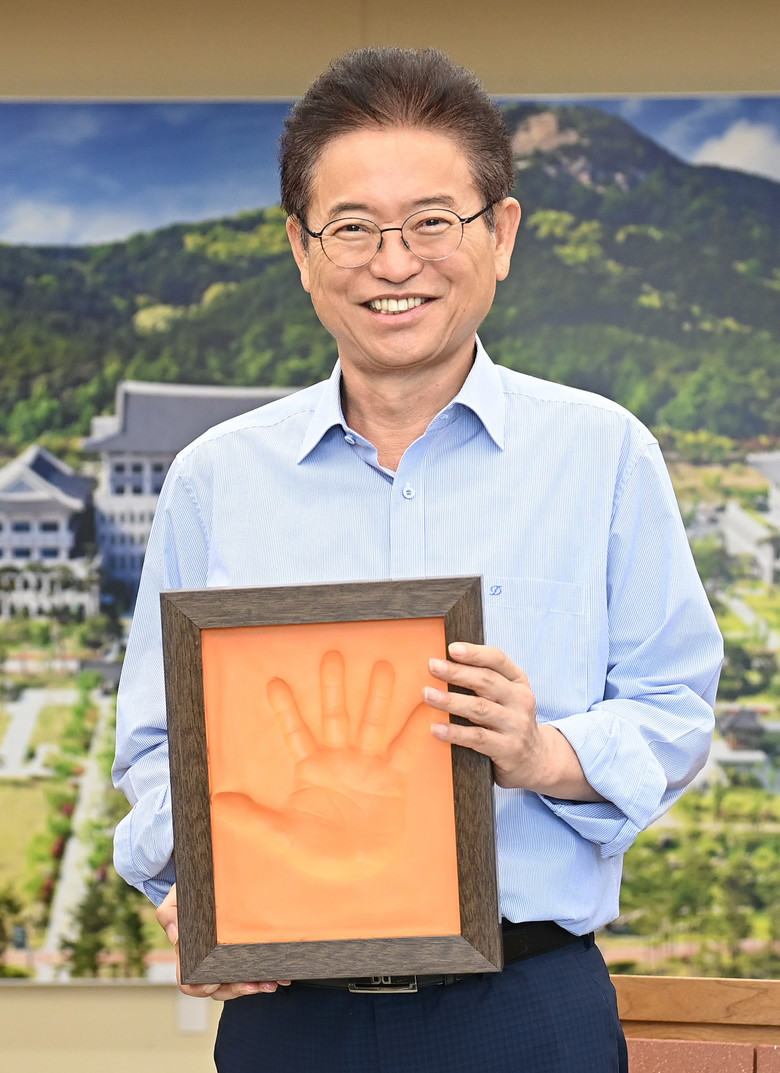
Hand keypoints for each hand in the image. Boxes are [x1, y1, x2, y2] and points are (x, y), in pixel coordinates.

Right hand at [156, 884, 289, 999]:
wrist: (204, 880)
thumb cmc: (186, 892)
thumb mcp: (175, 899)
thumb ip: (170, 915)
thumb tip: (176, 936)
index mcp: (187, 955)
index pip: (190, 983)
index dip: (201, 987)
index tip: (214, 982)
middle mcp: (206, 963)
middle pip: (218, 989)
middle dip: (237, 989)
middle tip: (254, 984)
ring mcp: (223, 960)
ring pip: (236, 984)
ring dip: (254, 987)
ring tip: (271, 982)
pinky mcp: (240, 953)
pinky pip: (250, 971)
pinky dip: (263, 977)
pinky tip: (279, 977)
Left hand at [213, 650, 430, 878]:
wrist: (356, 875)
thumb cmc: (317, 855)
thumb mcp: (282, 837)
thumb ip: (253, 818)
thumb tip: (217, 802)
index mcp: (311, 770)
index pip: (295, 731)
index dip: (285, 708)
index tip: (274, 681)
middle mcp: (339, 760)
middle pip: (335, 715)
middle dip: (332, 687)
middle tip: (331, 654)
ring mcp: (367, 766)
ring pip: (371, 723)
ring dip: (377, 696)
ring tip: (383, 666)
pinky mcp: (391, 779)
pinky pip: (405, 749)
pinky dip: (416, 729)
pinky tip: (427, 705)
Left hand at [425, 642, 601, 800]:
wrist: (537, 760)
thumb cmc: (510, 722)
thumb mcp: (507, 697)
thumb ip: (486, 681)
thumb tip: (445, 664)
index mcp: (518, 682)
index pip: (498, 660)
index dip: (474, 653)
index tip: (451, 648)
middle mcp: (521, 700)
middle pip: (486, 681)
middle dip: (457, 672)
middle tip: (432, 666)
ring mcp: (516, 725)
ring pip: (480, 708)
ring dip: (451, 700)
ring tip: (427, 694)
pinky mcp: (508, 749)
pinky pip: (477, 738)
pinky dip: (455, 732)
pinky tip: (436, 728)